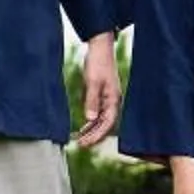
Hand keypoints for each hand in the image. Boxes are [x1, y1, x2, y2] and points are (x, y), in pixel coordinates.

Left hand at [76, 33, 120, 149]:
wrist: (99, 48)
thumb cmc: (98, 63)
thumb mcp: (92, 81)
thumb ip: (92, 100)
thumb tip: (90, 119)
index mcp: (114, 99)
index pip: (108, 123)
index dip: (97, 135)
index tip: (86, 143)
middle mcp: (112, 102)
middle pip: (105, 125)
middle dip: (94, 136)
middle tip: (81, 145)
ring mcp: (107, 99)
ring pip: (101, 121)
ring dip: (91, 131)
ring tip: (79, 140)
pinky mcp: (101, 96)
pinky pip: (97, 114)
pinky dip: (90, 122)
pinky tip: (82, 128)